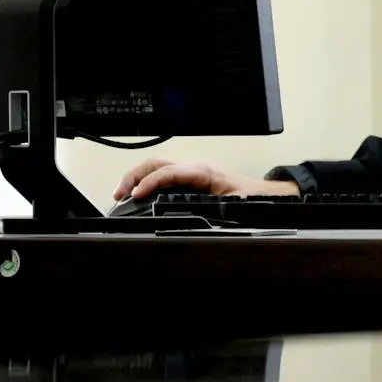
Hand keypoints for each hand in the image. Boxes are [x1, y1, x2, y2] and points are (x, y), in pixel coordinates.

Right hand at [113, 158, 298, 200]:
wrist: (263, 195)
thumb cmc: (250, 197)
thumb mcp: (235, 205)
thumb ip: (217, 210)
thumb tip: (200, 217)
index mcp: (203, 172)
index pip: (170, 172)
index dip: (150, 182)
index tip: (136, 195)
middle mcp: (193, 169)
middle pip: (156, 164)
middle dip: (134, 176)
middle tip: (119, 195)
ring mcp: (189, 173)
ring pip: (156, 168)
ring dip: (136, 178)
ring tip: (121, 195)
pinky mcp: (187, 180)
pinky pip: (161, 176)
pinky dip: (145, 182)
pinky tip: (137, 195)